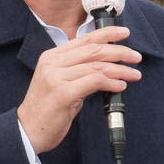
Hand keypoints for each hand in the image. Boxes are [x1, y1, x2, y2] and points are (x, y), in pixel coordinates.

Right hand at [17, 26, 142, 154]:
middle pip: (93, 50)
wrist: (28, 130)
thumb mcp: (59, 82)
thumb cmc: (47, 109)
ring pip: (97, 65)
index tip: (124, 33)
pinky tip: (120, 87)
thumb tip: (106, 65)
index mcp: (51, 56)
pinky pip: (95, 81)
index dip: (107, 34)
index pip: (84, 39)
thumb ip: (77, 70)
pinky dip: (111, 83)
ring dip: (120, 70)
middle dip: (120, 51)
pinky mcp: (63, 93)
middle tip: (136, 57)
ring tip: (134, 74)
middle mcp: (52, 63)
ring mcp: (56, 77)